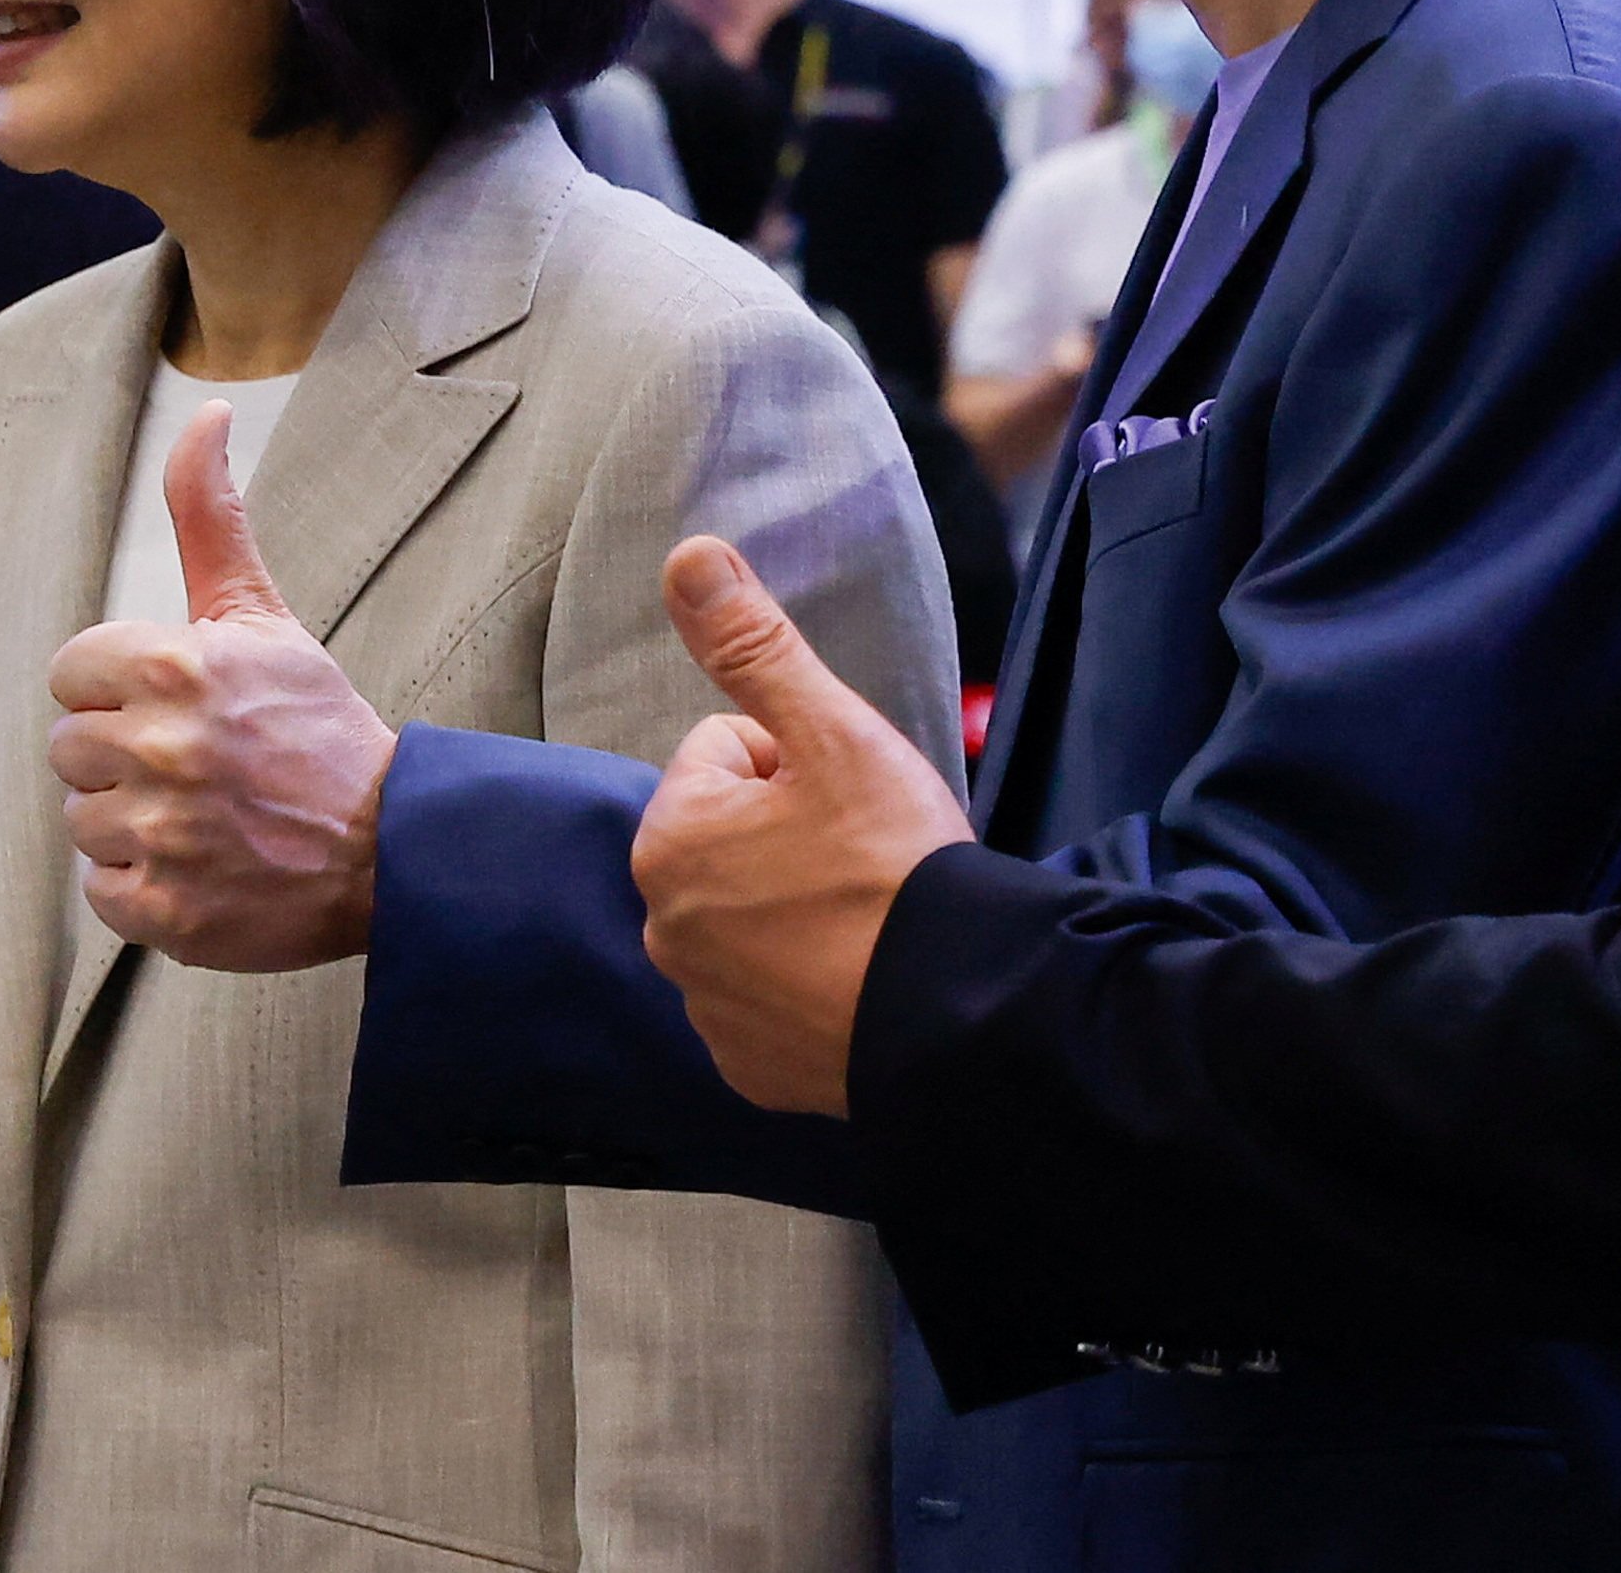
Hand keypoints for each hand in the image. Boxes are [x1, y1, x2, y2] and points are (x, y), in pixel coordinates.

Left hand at [49, 401, 392, 970]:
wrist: (393, 849)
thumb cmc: (318, 726)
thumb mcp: (263, 615)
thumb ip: (211, 517)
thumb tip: (206, 413)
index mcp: (175, 667)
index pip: (72, 673)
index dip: (119, 688)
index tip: (177, 707)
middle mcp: (162, 748)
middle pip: (70, 748)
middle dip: (123, 756)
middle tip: (197, 767)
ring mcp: (162, 835)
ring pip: (82, 820)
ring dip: (132, 823)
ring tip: (203, 818)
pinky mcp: (165, 910)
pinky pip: (103, 892)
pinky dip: (144, 888)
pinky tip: (201, 868)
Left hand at [632, 538, 972, 1115]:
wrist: (959, 1013)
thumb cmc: (892, 865)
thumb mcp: (830, 732)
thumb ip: (754, 645)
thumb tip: (687, 556)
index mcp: (671, 836)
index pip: (728, 755)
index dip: (798, 764)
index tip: (849, 803)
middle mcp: (662, 925)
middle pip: (734, 839)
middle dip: (791, 837)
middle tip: (864, 863)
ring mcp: (702, 1004)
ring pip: (753, 918)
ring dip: (800, 911)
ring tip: (870, 922)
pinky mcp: (745, 1066)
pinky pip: (771, 1000)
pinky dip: (809, 987)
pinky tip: (860, 983)